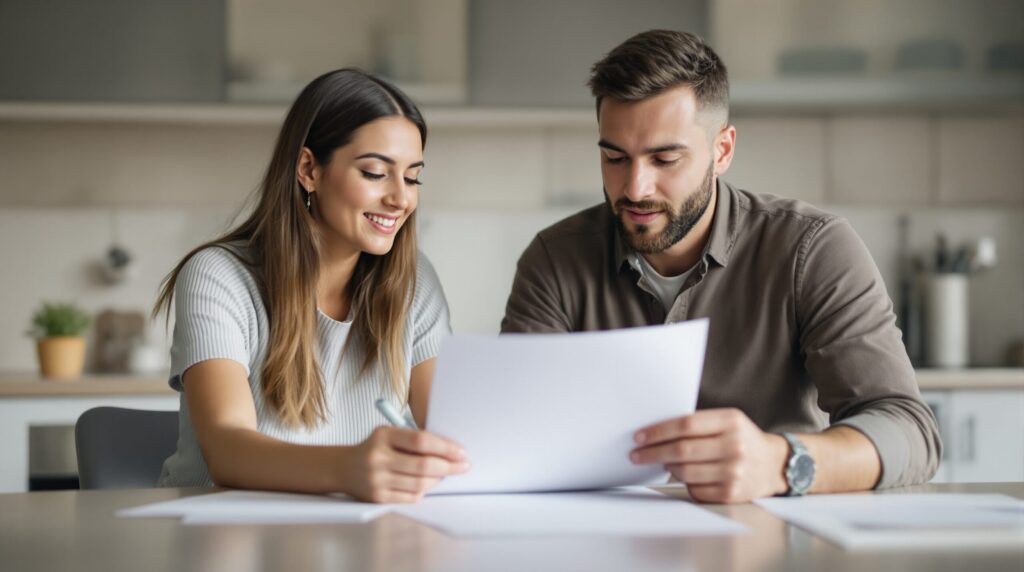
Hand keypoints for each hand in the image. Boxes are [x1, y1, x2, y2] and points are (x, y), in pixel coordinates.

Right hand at [343, 426, 469, 502]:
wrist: (344, 468)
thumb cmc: (375, 448)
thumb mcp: (389, 435)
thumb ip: (414, 440)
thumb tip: (450, 451)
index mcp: (383, 436)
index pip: (422, 441)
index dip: (446, 448)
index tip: (462, 452)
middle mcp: (378, 458)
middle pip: (423, 465)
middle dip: (449, 467)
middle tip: (463, 466)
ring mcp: (377, 479)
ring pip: (420, 484)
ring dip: (438, 480)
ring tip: (445, 475)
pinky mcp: (378, 497)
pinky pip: (411, 497)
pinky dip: (423, 491)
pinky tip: (427, 485)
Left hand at [630, 408, 788, 503]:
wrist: (773, 464)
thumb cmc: (742, 439)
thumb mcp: (727, 421)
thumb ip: (698, 423)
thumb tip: (656, 431)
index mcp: (731, 422)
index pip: (685, 425)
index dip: (658, 431)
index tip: (639, 436)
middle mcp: (734, 446)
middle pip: (681, 449)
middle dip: (653, 452)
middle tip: (637, 454)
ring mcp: (733, 472)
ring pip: (684, 471)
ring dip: (666, 467)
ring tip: (661, 461)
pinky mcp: (730, 493)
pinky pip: (694, 488)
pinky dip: (684, 482)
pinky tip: (684, 474)